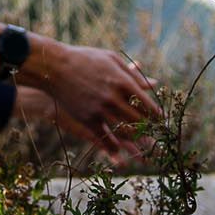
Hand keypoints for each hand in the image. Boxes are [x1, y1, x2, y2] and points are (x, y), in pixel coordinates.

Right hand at [23, 35, 161, 158]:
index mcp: (122, 81)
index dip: (156, 114)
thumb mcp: (110, 59)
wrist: (53, 67)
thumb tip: (153, 84)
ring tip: (144, 149)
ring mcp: (99, 110)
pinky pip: (103, 138)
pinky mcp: (86, 119)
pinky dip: (113, 149)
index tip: (161, 120)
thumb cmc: (84, 59)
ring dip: (135, 142)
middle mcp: (113, 97)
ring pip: (123, 131)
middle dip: (149, 131)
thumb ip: (133, 73)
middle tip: (156, 137)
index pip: (147, 103)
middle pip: (138, 120)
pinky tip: (120, 155)